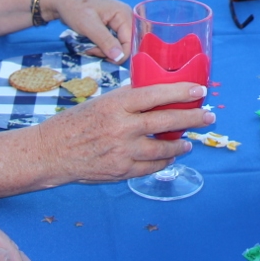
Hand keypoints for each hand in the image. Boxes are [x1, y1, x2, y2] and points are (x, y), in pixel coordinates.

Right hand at [36, 82, 214, 181]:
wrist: (51, 153)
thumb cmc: (75, 123)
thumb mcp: (101, 101)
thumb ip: (128, 97)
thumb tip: (155, 89)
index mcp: (116, 105)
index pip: (155, 95)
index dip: (181, 92)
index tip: (200, 91)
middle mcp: (121, 127)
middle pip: (165, 121)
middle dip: (192, 119)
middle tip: (208, 117)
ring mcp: (121, 151)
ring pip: (162, 148)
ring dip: (180, 145)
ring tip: (190, 141)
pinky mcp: (120, 171)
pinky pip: (150, 167)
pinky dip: (163, 162)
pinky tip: (170, 157)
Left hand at [38, 0, 132, 63]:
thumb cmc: (74, 7)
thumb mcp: (88, 25)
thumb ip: (105, 41)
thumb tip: (119, 57)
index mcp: (124, 14)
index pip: (130, 43)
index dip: (116, 54)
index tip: (96, 53)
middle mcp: (125, 18)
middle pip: (124, 46)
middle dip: (108, 52)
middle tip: (91, 48)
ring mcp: (118, 23)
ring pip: (117, 47)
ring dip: (102, 51)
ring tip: (88, 46)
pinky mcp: (110, 27)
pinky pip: (111, 43)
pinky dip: (100, 47)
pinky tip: (90, 43)